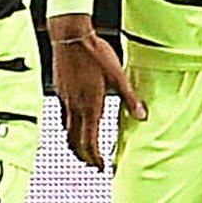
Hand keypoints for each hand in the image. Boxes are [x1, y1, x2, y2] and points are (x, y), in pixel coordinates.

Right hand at [48, 13, 143, 168]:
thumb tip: (142, 115)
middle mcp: (74, 106)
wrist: (70, 36)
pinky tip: (75, 122)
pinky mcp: (59, 91)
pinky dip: (68, 128)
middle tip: (93, 164)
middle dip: (83, 156)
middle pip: (74, 142)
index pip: (90, 142)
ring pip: (66, 131)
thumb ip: (129, 98)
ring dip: (74, 144)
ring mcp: (64, 99)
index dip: (95, 158)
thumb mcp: (118, 75)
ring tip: (83, 149)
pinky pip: (62, 116)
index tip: (102, 166)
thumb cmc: (94, 52)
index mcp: (90, 106)